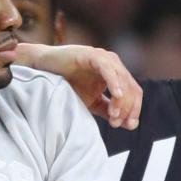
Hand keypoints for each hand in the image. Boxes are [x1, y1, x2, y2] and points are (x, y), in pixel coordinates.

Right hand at [15, 43, 142, 128]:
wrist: (45, 71)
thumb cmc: (68, 84)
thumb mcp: (92, 102)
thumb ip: (109, 110)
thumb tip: (128, 124)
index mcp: (117, 75)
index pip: (135, 93)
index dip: (134, 110)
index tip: (128, 125)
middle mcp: (114, 65)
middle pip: (132, 88)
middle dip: (127, 108)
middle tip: (115, 122)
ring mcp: (105, 58)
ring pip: (123, 80)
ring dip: (121, 100)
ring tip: (114, 115)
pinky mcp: (93, 55)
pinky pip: (108, 69)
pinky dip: (114, 82)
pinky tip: (117, 94)